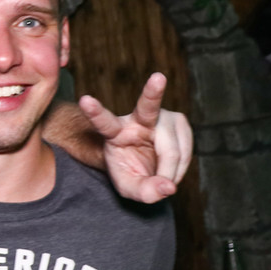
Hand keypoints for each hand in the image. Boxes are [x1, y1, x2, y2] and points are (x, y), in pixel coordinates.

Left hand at [80, 72, 192, 203]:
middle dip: (152, 92)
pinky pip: (186, 151)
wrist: (144, 164)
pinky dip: (181, 168)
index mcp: (115, 131)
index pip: (103, 122)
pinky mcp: (179, 121)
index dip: (94, 112)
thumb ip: (144, 191)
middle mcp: (138, 118)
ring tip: (162, 181)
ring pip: (172, 148)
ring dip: (171, 172)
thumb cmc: (131, 171)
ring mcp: (161, 116)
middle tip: (158, 78)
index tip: (84, 100)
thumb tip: (168, 187)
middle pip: (147, 106)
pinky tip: (171, 172)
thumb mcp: (129, 187)